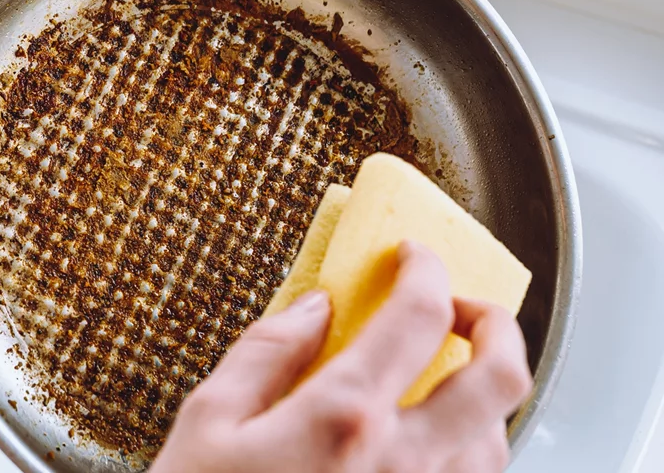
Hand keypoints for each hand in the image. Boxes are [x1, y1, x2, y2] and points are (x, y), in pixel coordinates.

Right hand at [151, 241, 531, 472]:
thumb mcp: (207, 422)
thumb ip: (266, 352)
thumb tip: (315, 308)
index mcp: (343, 418)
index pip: (418, 314)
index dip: (424, 267)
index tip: (412, 255)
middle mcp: (400, 464)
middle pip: (500, 376)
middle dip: (495, 322)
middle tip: (460, 306)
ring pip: (499, 435)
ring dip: (484, 389)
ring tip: (444, 374)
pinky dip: (470, 445)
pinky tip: (431, 437)